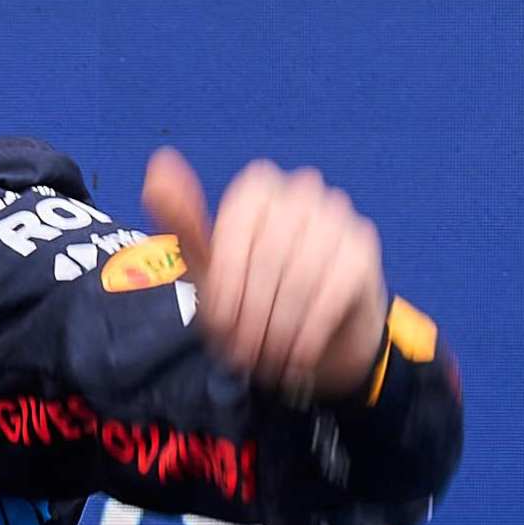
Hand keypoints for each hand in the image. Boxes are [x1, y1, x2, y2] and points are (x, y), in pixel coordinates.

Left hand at [140, 148, 390, 402]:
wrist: (320, 337)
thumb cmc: (256, 295)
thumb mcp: (210, 267)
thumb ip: (182, 222)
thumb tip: (159, 166)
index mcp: (258, 187)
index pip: (234, 233)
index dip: (225, 285)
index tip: (219, 326)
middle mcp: (302, 189)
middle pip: (267, 258)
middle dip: (251, 314)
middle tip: (244, 352)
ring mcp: (338, 216)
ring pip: (300, 278)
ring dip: (279, 328)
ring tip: (268, 358)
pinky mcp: (363, 248)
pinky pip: (332, 292)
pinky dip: (309, 332)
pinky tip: (298, 356)